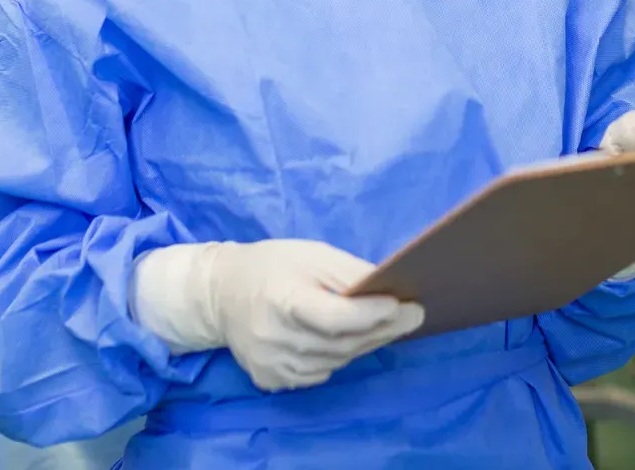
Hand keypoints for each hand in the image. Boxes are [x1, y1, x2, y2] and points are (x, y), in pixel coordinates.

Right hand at [130, 239, 424, 391]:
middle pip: (340, 343)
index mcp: (282, 300)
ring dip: (366, 344)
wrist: (221, 293)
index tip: (402, 304)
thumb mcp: (311, 254)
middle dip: (382, 329)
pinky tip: (351, 339)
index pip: (333, 317)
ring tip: (390, 325)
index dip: (370, 314)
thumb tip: (389, 289)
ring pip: (334, 361)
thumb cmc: (273, 264)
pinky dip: (341, 356)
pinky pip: (318, 373)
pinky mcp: (271, 380)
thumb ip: (349, 272)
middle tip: (413, 315)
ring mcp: (271, 365)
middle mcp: (274, 339)